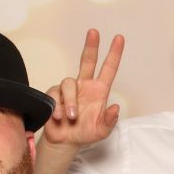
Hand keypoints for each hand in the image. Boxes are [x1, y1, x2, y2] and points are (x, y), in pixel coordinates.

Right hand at [41, 29, 124, 148]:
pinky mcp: (54, 95)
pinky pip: (55, 95)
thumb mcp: (102, 130)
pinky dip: (58, 107)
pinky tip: (59, 117)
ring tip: (71, 118)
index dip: (114, 54)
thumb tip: (115, 107)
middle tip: (94, 32)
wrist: (65, 142)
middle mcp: (85, 85)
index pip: (108, 69)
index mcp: (99, 91)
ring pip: (68, 84)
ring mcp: (69, 89)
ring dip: (70, 102)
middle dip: (91, 46)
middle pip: (87, 60)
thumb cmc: (85, 133)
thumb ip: (110, 121)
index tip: (119, 38)